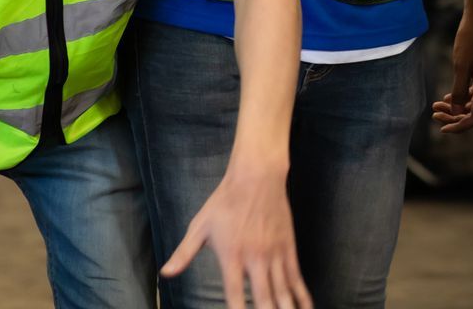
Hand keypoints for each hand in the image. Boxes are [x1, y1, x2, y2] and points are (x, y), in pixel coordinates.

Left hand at [162, 165, 308, 308]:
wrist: (257, 176)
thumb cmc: (225, 202)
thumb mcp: (199, 226)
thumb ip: (184, 253)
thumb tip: (165, 273)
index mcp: (232, 255)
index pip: (233, 293)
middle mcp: (256, 258)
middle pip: (263, 297)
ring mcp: (275, 253)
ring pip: (283, 290)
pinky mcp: (288, 247)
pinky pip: (296, 276)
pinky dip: (302, 295)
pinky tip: (306, 306)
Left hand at [431, 3, 472, 133]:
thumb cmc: (470, 40)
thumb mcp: (461, 66)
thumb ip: (460, 91)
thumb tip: (457, 113)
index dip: (460, 126)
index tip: (443, 129)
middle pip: (472, 113)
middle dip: (453, 118)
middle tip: (435, 116)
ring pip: (469, 105)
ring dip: (454, 109)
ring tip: (436, 107)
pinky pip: (469, 95)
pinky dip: (458, 99)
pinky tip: (446, 98)